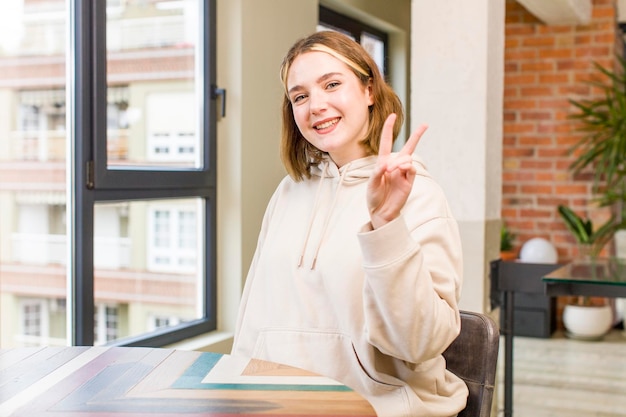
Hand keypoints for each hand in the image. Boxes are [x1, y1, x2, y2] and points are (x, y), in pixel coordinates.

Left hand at [367, 114, 427, 228]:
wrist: (380, 212)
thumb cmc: (374, 197)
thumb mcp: (371, 184)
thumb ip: (378, 172)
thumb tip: (388, 164)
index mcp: (383, 162)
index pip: (386, 142)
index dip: (388, 129)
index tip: (392, 116)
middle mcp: (394, 165)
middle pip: (408, 147)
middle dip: (417, 135)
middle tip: (425, 124)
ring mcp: (403, 173)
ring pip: (408, 158)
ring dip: (400, 161)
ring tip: (391, 170)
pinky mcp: (408, 181)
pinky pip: (411, 169)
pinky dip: (406, 166)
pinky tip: (401, 169)